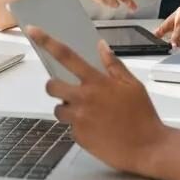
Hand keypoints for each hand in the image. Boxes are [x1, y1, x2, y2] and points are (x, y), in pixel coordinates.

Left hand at [26, 26, 179, 179]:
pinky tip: (97, 129)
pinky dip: (80, 127)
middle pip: (51, 86)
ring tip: (89, 113)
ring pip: (59, 109)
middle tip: (69, 90)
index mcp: (96, 82)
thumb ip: (114, 65)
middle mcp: (83, 99)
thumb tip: (101, 46)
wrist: (147, 148)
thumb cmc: (142, 114)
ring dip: (68, 108)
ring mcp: (79, 119)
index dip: (47, 42)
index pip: (66, 55)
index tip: (32, 31)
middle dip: (56, 86)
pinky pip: (71, 128)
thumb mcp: (133, 85)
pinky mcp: (78, 137)